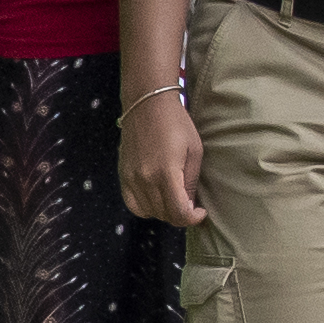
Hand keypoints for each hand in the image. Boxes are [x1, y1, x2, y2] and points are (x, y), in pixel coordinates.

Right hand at [119, 91, 206, 229]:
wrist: (147, 104)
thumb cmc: (177, 124)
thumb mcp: (194, 151)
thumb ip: (190, 181)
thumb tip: (190, 204)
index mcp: (166, 173)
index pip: (178, 212)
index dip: (192, 218)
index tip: (200, 212)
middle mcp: (145, 179)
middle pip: (163, 214)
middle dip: (180, 215)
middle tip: (190, 205)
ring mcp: (131, 178)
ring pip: (148, 212)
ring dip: (164, 212)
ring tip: (175, 200)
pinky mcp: (123, 174)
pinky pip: (132, 203)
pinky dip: (146, 208)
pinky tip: (157, 198)